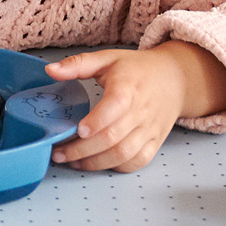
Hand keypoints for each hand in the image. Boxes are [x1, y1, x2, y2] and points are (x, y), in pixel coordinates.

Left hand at [44, 40, 225, 172]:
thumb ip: (77, 64)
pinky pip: (138, 161)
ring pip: (124, 154)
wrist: (175, 79)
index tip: (78, 130)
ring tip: (73, 162)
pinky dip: (117, 167)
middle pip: (113, 137)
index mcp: (128, 87)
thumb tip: (50, 70)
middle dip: (82, 150)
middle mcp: (141, 111)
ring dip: (96, 163)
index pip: (115, 107)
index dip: (96, 122)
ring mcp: (149, 130)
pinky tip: (98, 163)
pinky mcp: (154, 142)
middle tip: (59, 154)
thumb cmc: (137, 69)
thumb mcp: (108, 58)